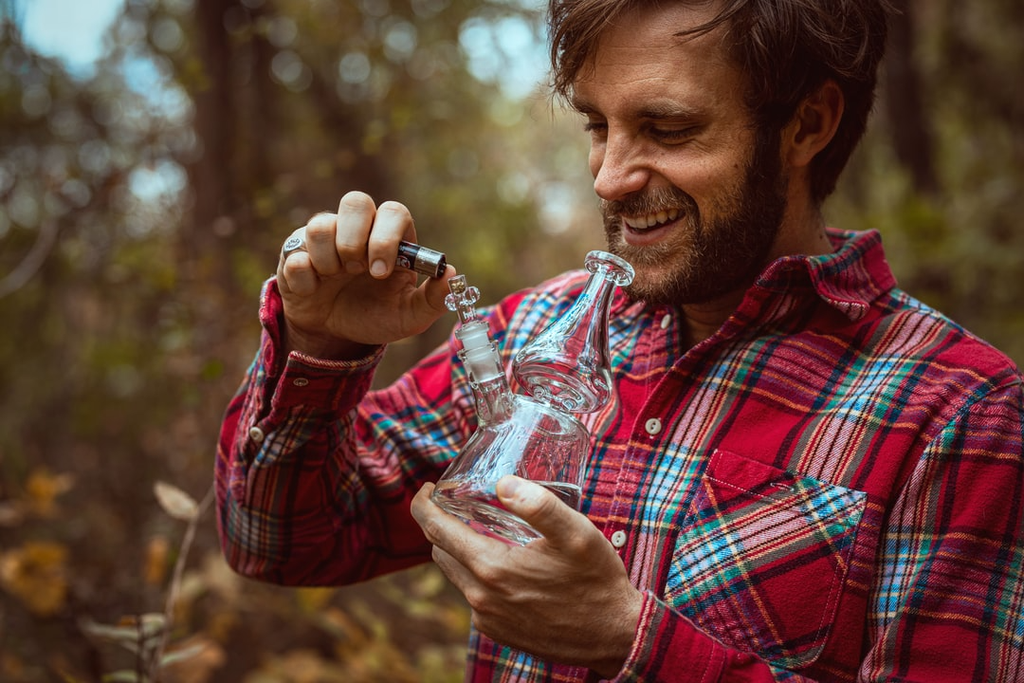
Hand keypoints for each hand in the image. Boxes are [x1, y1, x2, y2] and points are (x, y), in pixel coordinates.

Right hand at [277, 191, 455, 357]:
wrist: (334, 335)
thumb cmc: (375, 315)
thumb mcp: (409, 316)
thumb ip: (433, 299)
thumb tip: (452, 275)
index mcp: (390, 237)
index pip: (393, 212)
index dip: (386, 237)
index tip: (380, 272)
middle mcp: (357, 229)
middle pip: (355, 200)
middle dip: (355, 239)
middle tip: (356, 270)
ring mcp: (325, 238)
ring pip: (320, 224)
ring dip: (328, 260)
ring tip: (335, 280)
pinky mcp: (294, 252)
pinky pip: (294, 255)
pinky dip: (305, 279)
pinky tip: (314, 290)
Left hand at [411, 476, 642, 677]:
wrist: (614, 635)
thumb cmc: (596, 581)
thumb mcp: (576, 533)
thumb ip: (539, 505)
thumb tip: (503, 483)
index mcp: (491, 568)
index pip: (436, 531)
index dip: (424, 505)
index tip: (426, 488)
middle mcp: (480, 597)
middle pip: (441, 552)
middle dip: (442, 525)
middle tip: (459, 503)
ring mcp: (487, 618)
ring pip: (457, 575)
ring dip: (462, 551)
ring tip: (483, 529)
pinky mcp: (498, 631)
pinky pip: (475, 596)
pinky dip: (479, 575)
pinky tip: (506, 563)